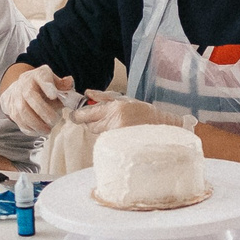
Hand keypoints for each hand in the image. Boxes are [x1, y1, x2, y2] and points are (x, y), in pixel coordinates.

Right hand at [0, 66, 75, 132]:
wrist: (19, 89)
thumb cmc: (41, 87)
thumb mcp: (54, 82)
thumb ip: (63, 85)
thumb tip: (70, 82)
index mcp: (38, 75)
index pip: (41, 77)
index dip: (47, 86)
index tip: (54, 95)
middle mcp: (24, 84)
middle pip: (30, 95)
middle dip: (43, 111)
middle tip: (54, 120)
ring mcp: (16, 96)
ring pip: (22, 111)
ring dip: (36, 123)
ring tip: (47, 130)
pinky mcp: (12, 110)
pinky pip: (19, 120)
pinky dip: (30, 128)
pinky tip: (39, 131)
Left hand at [78, 96, 194, 134]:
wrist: (165, 128)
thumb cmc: (147, 114)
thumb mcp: (126, 100)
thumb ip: (104, 97)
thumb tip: (88, 93)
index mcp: (114, 109)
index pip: (86, 115)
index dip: (77, 116)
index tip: (75, 116)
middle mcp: (114, 123)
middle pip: (90, 126)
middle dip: (94, 123)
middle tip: (107, 120)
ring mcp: (118, 136)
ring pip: (99, 135)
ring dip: (104, 131)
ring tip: (119, 127)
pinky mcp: (121, 146)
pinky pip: (108, 142)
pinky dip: (111, 139)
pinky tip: (122, 135)